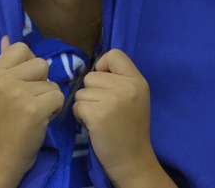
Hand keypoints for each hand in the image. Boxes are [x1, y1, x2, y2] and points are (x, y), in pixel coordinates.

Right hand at [0, 36, 64, 181]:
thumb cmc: (0, 122)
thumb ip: (4, 62)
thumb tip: (6, 38)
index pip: (21, 48)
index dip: (29, 64)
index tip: (24, 82)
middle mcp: (4, 79)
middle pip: (41, 63)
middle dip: (42, 82)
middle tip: (29, 101)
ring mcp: (18, 94)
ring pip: (52, 82)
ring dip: (49, 97)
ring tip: (34, 112)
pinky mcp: (34, 109)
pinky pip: (58, 97)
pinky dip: (55, 110)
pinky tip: (41, 120)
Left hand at [73, 49, 169, 185]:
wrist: (133, 159)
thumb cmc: (130, 128)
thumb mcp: (135, 97)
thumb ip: (120, 80)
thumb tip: (94, 68)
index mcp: (137, 80)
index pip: (114, 54)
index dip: (103, 66)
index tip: (105, 84)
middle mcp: (127, 87)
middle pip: (91, 76)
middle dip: (92, 91)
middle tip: (103, 108)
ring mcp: (112, 100)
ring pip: (81, 91)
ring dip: (85, 105)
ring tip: (99, 117)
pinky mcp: (98, 115)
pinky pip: (77, 105)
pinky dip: (80, 115)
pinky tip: (92, 125)